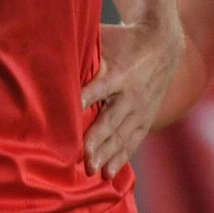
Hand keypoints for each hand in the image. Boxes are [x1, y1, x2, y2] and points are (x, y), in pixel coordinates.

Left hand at [80, 19, 185, 177]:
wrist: (163, 46)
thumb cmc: (123, 41)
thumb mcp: (105, 40)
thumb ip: (84, 54)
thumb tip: (50, 60)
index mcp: (119, 72)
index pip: (100, 88)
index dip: (86, 100)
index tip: (72, 112)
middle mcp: (131, 93)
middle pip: (111, 119)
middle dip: (97, 140)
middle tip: (84, 158)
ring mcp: (141, 108)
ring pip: (122, 135)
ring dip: (108, 154)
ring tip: (93, 171)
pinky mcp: (146, 117)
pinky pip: (133, 140)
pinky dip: (121, 157)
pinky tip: (108, 172)